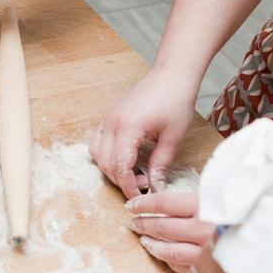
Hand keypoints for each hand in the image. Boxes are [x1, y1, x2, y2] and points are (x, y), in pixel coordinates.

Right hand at [90, 67, 202, 197]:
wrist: (171, 75)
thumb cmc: (176, 101)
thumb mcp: (173, 137)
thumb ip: (161, 164)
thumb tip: (155, 186)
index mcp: (128, 127)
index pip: (120, 166)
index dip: (129, 185)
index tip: (140, 196)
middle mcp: (113, 122)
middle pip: (105, 162)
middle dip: (121, 179)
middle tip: (142, 185)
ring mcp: (108, 118)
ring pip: (97, 152)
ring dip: (111, 168)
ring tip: (133, 172)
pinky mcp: (110, 115)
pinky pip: (98, 140)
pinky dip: (106, 154)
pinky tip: (124, 157)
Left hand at [125, 189, 214, 272]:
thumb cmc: (245, 213)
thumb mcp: (222, 197)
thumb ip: (199, 196)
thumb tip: (172, 197)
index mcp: (205, 207)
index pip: (164, 203)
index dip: (143, 204)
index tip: (131, 206)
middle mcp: (204, 230)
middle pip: (164, 227)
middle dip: (144, 225)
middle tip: (134, 224)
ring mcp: (208, 253)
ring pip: (171, 251)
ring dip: (153, 246)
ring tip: (144, 240)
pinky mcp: (212, 271)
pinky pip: (184, 268)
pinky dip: (170, 261)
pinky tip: (164, 255)